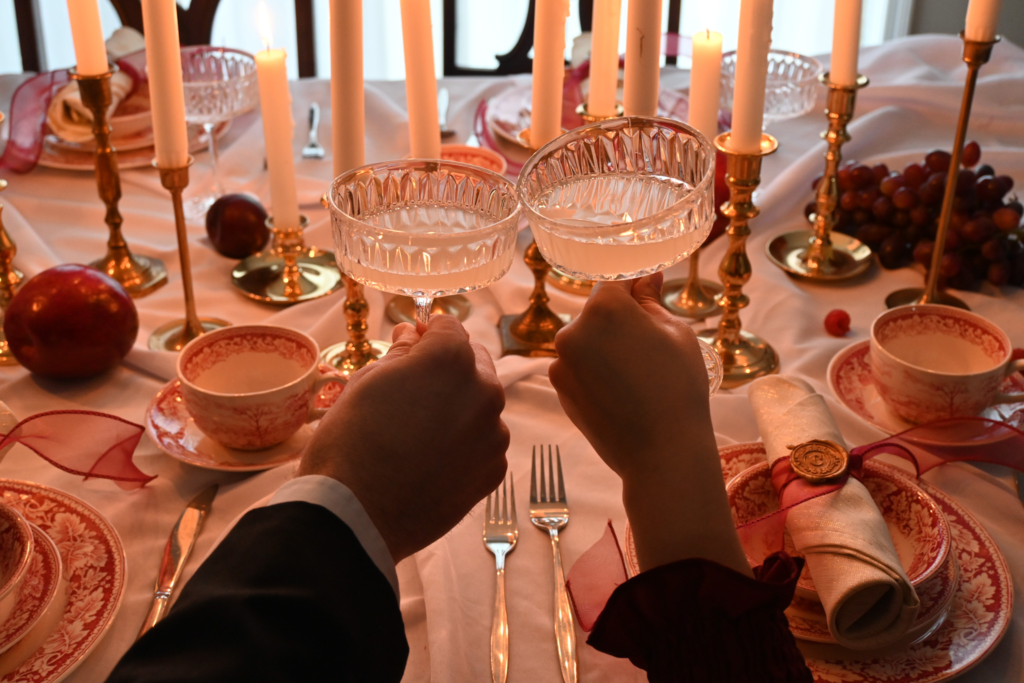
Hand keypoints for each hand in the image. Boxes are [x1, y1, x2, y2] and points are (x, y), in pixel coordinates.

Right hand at [299, 316, 508, 562]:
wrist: (355, 516)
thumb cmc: (351, 443)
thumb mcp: (366, 382)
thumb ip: (400, 353)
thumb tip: (412, 335)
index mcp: (450, 359)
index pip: (448, 327)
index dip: (426, 334)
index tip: (410, 346)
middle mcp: (483, 390)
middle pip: (473, 362)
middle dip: (447, 368)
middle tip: (411, 393)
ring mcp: (493, 433)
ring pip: (480, 404)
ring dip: (458, 407)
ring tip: (418, 433)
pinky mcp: (494, 470)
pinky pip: (483, 442)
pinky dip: (465, 444)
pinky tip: (431, 459)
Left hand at [549, 274, 749, 575]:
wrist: (662, 452)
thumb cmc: (678, 387)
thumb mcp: (676, 334)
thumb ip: (652, 301)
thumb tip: (648, 278)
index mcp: (604, 308)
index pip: (616, 283)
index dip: (635, 291)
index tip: (650, 299)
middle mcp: (573, 330)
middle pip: (597, 314)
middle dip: (619, 323)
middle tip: (649, 348)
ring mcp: (561, 361)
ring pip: (586, 341)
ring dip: (604, 348)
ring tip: (636, 376)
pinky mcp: (559, 388)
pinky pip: (578, 367)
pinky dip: (594, 372)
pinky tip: (621, 392)